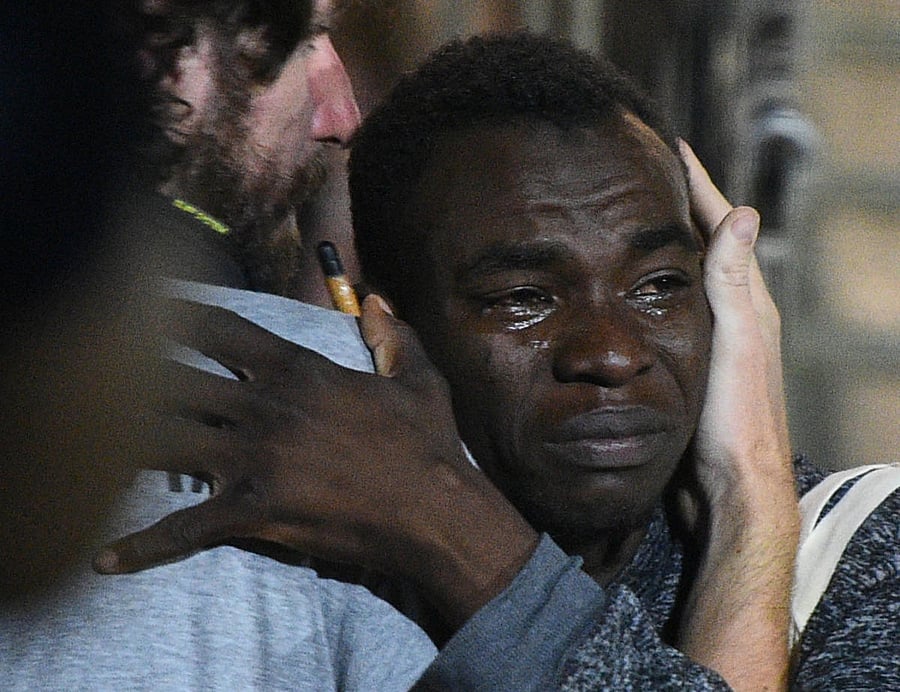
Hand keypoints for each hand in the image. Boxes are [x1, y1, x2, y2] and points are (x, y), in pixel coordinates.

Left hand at [95, 295, 537, 627]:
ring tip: (75, 447)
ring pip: (163, 441)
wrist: (435, 512)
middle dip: (127, 372)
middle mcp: (264, 406)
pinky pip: (185, 529)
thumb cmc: (428, 445)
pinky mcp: (254, 511)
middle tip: (89, 372)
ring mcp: (254, 459)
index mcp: (298, 371)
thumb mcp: (420, 380)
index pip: (219, 330)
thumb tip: (378, 298)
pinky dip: (142, 545)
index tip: (140, 305)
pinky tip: (106, 557)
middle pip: (173, 379)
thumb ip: (394, 334)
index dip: (173, 315)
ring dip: (117, 443)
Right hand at [676, 142, 798, 690]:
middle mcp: (734, 313)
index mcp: (748, 301)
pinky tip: (630, 288)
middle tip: (643, 173)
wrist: (734, 485)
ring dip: (662, 242)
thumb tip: (744, 213)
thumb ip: (735, 285)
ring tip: (631, 217)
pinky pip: (670, 306)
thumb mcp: (738, 346)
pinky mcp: (692, 363)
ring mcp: (714, 338)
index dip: (697, 185)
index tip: (670, 146)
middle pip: (704, 243)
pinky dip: (652, 283)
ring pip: (684, 275)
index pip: (721, 227)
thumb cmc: (738, 418)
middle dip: (678, 204)